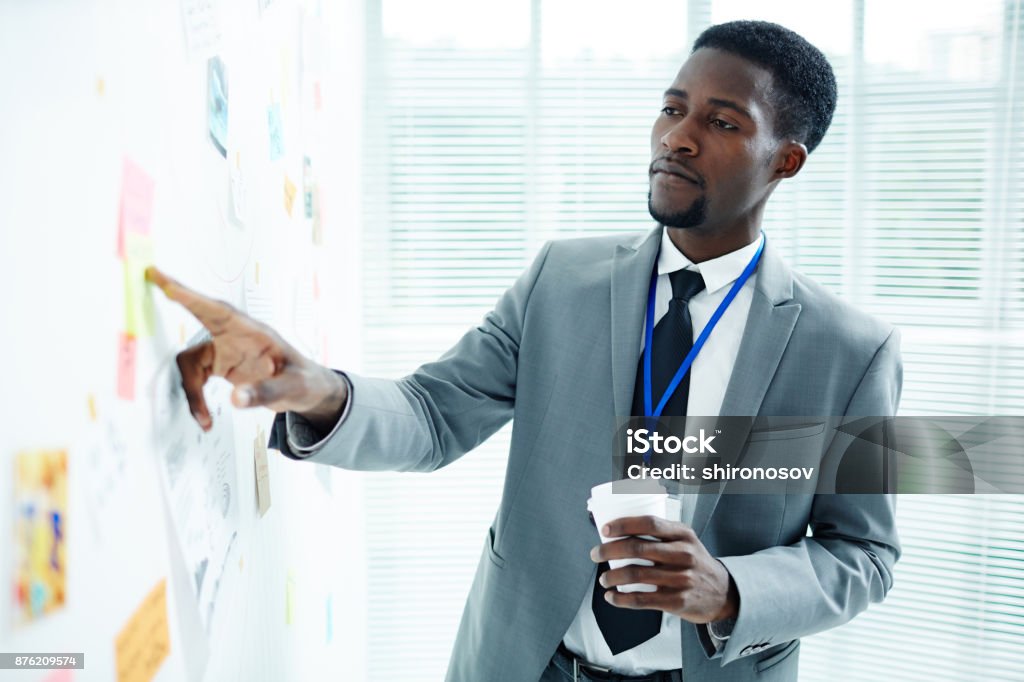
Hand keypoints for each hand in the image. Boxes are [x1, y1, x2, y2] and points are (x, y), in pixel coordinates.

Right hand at [146, 267, 347, 431]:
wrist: (307, 390)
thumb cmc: (304, 381)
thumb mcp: (293, 388)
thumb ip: (267, 392)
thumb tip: (236, 399)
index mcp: (255, 333)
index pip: (220, 311)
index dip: (192, 298)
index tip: (167, 283)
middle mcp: (236, 337)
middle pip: (200, 317)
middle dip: (178, 297)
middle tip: (154, 276)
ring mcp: (226, 350)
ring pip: (191, 362)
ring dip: (192, 391)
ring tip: (204, 418)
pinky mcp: (220, 365)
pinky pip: (196, 378)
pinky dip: (196, 399)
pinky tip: (206, 418)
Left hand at [590, 515, 737, 623]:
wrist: (723, 593)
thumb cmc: (694, 562)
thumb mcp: (685, 540)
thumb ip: (660, 533)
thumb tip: (618, 530)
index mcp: (683, 534)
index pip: (649, 523)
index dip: (623, 524)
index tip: (605, 529)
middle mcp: (684, 554)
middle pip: (638, 548)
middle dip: (609, 550)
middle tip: (596, 554)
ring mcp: (681, 579)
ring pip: (636, 574)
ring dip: (612, 577)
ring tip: (604, 578)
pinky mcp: (677, 601)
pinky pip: (642, 600)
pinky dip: (621, 599)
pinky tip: (611, 597)